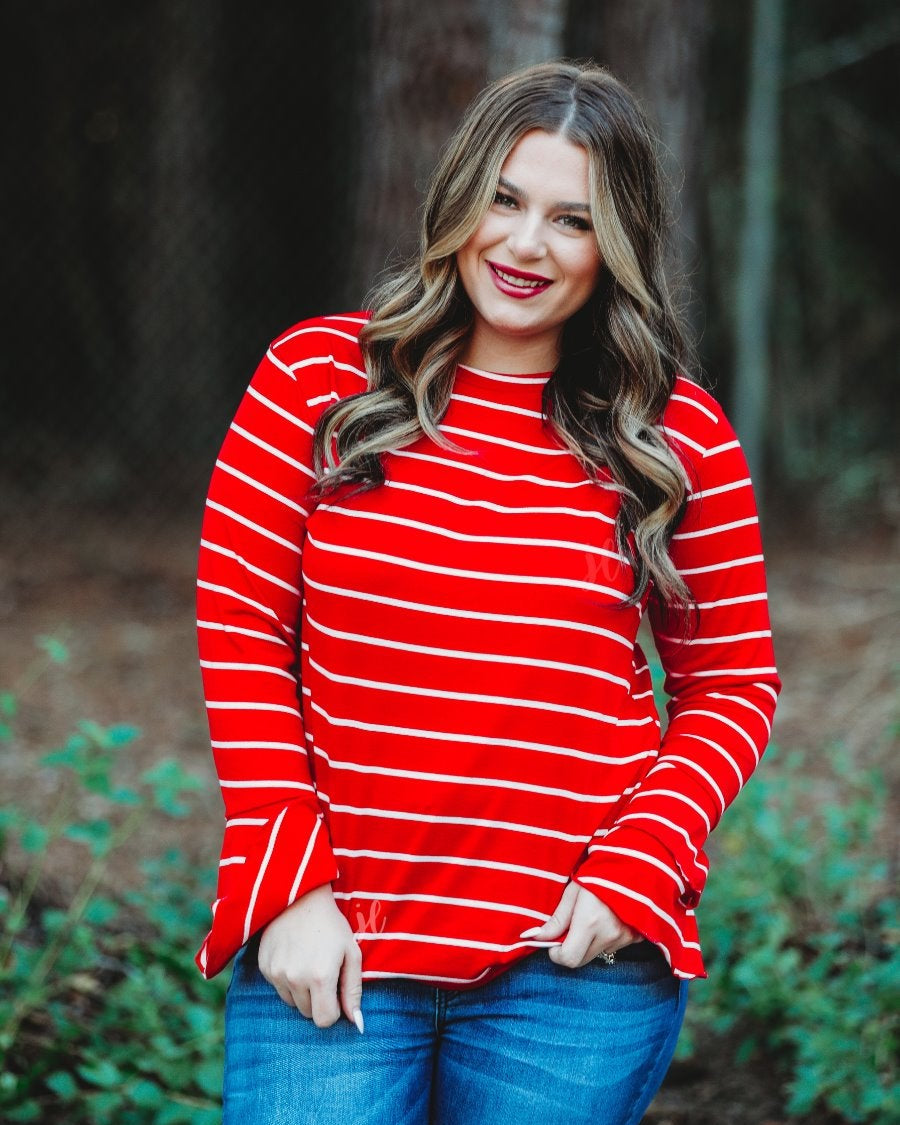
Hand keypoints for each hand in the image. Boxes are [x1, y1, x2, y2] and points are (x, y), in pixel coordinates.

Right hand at [257, 883, 364, 1030]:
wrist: (300, 897)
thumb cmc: (332, 926)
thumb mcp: (351, 953)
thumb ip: (353, 991)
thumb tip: (357, 1025)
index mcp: (321, 977)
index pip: (324, 1020)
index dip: (333, 1010)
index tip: (336, 992)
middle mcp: (295, 979)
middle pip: (308, 1014)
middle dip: (318, 1000)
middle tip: (323, 972)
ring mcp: (277, 974)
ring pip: (292, 1003)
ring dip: (302, 991)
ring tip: (308, 963)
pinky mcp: (264, 967)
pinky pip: (278, 988)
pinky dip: (287, 980)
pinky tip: (294, 957)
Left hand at [519, 879, 639, 968]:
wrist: (633, 865)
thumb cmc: (598, 874)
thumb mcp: (573, 892)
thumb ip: (557, 919)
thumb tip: (536, 937)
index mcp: (590, 922)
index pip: (569, 958)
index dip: (557, 954)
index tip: (552, 944)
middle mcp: (609, 934)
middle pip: (582, 960)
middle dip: (571, 949)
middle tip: (570, 929)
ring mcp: (625, 938)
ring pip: (597, 953)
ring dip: (589, 943)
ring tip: (592, 918)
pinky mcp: (635, 938)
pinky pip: (613, 947)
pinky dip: (605, 939)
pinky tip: (607, 919)